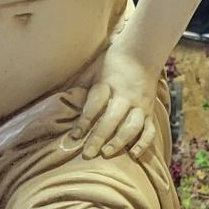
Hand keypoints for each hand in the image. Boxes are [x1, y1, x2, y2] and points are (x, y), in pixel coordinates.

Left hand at [68, 45, 158, 160]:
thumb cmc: (111, 62)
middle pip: (113, 119)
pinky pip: (149, 130)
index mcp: (108, 84)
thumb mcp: (92, 69)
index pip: (95, 104)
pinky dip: (143, 144)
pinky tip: (133, 155)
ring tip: (106, 153)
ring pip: (132, 126)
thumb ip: (78, 85)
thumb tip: (58, 99)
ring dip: (119, 142)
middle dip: (99, 137)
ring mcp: (139, 106)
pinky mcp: (150, 112)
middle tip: (88, 154)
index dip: (84, 121)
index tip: (75, 136)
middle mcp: (126, 96)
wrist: (142, 53)